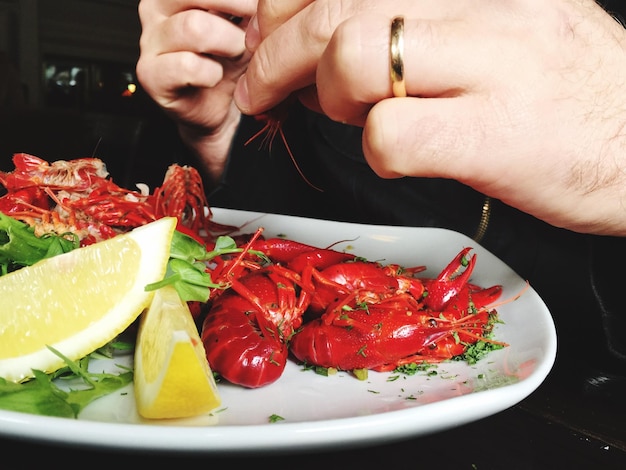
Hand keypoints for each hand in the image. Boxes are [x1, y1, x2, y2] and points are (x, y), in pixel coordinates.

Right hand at [136, 0, 256, 178]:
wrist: (221, 109)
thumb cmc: (231, 62)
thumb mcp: (248, 23)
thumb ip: (249, 5)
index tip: (260, 4)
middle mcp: (157, 6)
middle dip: (239, 7)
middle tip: (256, 28)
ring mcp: (150, 39)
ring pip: (195, 27)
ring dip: (230, 43)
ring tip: (238, 55)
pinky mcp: (151, 74)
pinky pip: (188, 66)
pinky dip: (212, 74)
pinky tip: (215, 78)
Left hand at [236, 0, 625, 235]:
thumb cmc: (563, 92)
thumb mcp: (500, 24)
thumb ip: (420, 21)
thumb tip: (331, 41)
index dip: (287, 7)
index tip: (270, 39)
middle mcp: (483, 4)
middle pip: (333, 9)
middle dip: (276, 55)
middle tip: (263, 88)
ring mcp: (493, 66)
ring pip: (352, 58)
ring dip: (329, 99)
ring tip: (354, 118)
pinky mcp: (496, 136)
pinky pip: (391, 137)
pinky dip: (375, 153)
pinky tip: (400, 157)